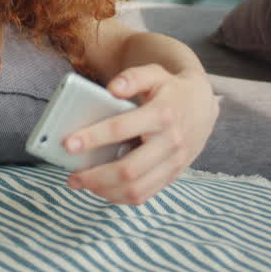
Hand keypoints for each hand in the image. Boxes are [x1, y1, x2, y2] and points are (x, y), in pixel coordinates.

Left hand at [63, 65, 217, 204]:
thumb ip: (133, 77)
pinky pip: (145, 195)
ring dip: (104, 191)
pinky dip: (120, 198)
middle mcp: (170, 142)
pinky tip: (102, 190)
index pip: (122, 129)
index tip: (68, 144)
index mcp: (162, 114)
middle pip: (128, 169)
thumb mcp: (155, 73)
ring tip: (82, 184)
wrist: (202, 106)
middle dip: (95, 176)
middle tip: (71, 176)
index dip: (93, 137)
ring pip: (136, 188)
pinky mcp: (172, 175)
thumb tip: (112, 89)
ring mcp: (173, 163)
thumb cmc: (170, 89)